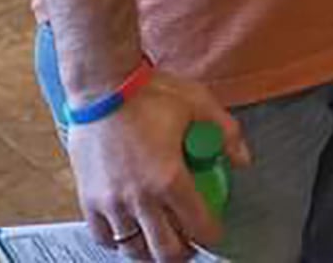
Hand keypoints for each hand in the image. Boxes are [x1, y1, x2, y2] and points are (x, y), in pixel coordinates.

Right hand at [68, 69, 251, 261]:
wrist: (103, 86)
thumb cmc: (149, 93)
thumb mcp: (198, 103)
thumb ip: (227, 132)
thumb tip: (242, 160)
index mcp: (169, 179)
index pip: (197, 227)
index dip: (211, 235)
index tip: (215, 232)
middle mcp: (139, 199)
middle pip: (166, 251)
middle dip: (183, 251)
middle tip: (190, 240)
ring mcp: (111, 203)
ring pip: (135, 250)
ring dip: (152, 250)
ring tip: (162, 238)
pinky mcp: (89, 200)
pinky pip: (105, 237)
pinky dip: (120, 241)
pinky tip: (131, 229)